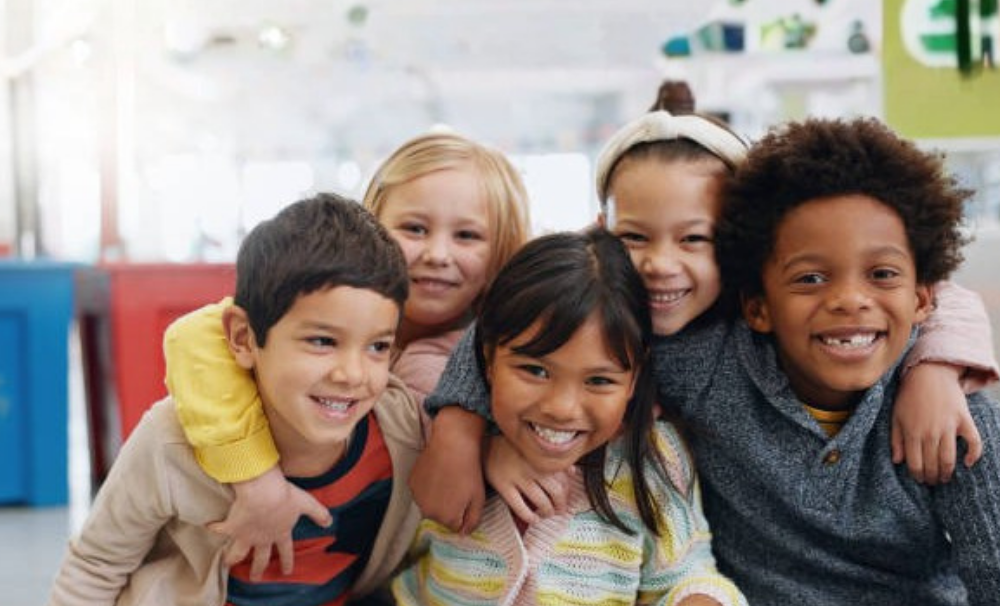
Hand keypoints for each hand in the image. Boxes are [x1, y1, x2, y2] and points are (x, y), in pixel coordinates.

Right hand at [208, 465, 330, 580]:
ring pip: (237, 552)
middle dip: (258, 569)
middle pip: (260, 558)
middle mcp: (263, 538)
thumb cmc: (286, 496)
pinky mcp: (231, 527)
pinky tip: (208, 527)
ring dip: (232, 558)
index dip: (287, 562)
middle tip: (255, 579)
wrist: (263, 493)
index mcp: (281, 533)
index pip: (286, 551)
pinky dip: (214, 528)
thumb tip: (330, 522)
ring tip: (227, 563)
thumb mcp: (307, 503)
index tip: (287, 572)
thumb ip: (319, 513)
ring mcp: (246, 535)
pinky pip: (220, 528)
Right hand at [409, 407, 486, 533]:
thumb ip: (472, 521)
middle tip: (458, 488)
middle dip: (449, 507)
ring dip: (437, 498)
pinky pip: (421, 492)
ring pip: (429, 505)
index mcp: (446, 518)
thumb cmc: (470, 472)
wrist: (453, 444)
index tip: (466, 497)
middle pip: (440, 517)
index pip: (455, 526)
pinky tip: (437, 473)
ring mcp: (417, 497)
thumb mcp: (479, 499)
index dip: (463, 512)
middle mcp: (428, 513)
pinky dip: (428, 487)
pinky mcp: (411, 482)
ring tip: (448, 479)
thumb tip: (463, 534)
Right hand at [484, 434, 574, 524]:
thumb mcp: (535, 449)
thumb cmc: (512, 448)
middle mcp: (533, 467)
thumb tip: (573, 472)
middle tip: (558, 510)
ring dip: (547, 512)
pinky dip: (529, 516)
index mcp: (542, 457)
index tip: (564, 499)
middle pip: (556, 492)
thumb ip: (555, 459)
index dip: (567, 494)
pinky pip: (520, 507)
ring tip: (545, 514)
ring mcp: (518, 477)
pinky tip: (532, 518)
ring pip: (541, 501)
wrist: (486, 445)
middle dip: (560, 505)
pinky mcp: (504, 486)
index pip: (564, 480)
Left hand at [891, 362, 982, 483]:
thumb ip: (895, 440)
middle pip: (932, 464)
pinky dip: (973, 454)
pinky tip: (968, 463)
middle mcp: (930, 432)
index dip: (918, 476)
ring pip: (949, 459)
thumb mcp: (895, 416)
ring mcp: (948, 426)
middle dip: (932, 477)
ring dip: (948, 473)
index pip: (915, 464)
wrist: (929, 373)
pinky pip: (973, 441)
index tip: (920, 480)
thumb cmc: (909, 396)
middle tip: (933, 482)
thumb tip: (898, 461)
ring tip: (945, 478)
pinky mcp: (963, 419)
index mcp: (911, 432)